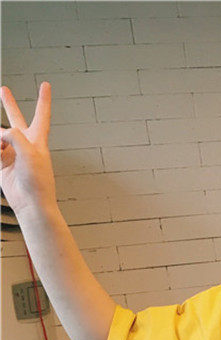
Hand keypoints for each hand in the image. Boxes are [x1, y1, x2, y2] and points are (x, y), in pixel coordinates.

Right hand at [0, 82, 57, 216]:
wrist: (31, 203)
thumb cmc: (39, 182)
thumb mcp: (30, 153)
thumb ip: (15, 136)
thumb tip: (1, 133)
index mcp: (38, 140)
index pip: (42, 114)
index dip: (43, 99)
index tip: (46, 85)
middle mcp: (26, 144)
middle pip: (16, 118)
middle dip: (9, 104)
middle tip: (3, 90)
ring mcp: (12, 153)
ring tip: (1, 151)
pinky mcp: (2, 163)